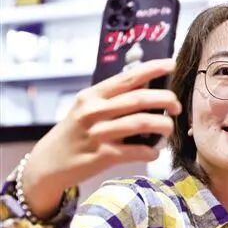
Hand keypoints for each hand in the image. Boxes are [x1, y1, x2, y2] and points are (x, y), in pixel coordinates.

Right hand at [22, 59, 180, 218]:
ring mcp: (98, 133)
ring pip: (141, 123)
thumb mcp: (87, 109)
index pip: (128, 77)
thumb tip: (148, 87)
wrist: (49, 162)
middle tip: (177, 106)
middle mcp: (94, 111)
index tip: (172, 65)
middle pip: (139, 99)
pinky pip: (136, 151)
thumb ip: (113, 99)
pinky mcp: (102, 155)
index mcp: (93, 95)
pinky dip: (151, 152)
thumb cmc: (76, 133)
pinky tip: (154, 152)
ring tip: (169, 129)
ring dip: (163, 125)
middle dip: (165, 100)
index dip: (152, 69)